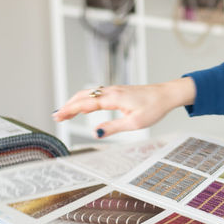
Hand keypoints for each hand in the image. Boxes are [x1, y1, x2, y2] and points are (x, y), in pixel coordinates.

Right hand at [51, 78, 195, 137]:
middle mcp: (111, 91)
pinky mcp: (118, 91)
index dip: (70, 110)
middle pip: (83, 96)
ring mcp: (114, 90)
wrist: (167, 94)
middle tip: (56, 116)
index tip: (58, 116)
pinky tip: (84, 106)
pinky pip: (96, 94)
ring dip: (75, 102)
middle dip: (68, 105)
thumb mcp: (134, 122)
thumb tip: (95, 133)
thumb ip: (113, 127)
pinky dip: (85, 99)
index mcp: (113, 98)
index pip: (86, 104)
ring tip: (65, 112)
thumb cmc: (154, 107)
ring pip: (89, 93)